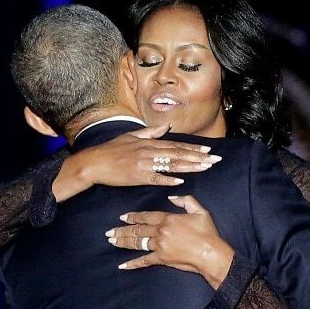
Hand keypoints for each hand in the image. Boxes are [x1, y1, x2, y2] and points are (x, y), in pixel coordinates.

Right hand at [52, 124, 221, 201]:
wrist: (94, 162)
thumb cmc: (111, 150)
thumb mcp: (131, 136)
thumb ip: (150, 132)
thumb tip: (166, 127)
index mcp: (148, 143)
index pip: (176, 145)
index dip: (193, 148)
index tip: (208, 150)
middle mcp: (149, 152)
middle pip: (178, 154)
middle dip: (198, 157)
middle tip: (215, 159)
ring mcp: (144, 164)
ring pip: (171, 165)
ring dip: (190, 166)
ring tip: (205, 168)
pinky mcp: (137, 177)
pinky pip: (156, 179)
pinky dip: (168, 180)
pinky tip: (181, 181)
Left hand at [105, 195, 233, 288]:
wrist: (211, 253)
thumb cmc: (207, 233)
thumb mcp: (200, 211)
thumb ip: (186, 201)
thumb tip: (172, 197)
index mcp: (168, 219)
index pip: (146, 216)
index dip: (133, 216)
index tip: (122, 217)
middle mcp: (160, 231)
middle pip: (137, 230)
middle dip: (122, 230)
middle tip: (109, 232)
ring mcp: (160, 246)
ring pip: (137, 243)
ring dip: (123, 242)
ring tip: (112, 241)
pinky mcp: (161, 259)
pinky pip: (144, 261)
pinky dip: (132, 264)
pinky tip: (122, 265)